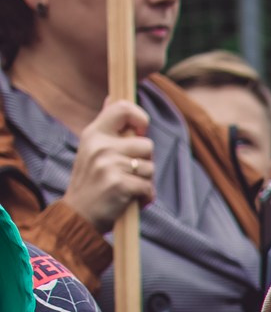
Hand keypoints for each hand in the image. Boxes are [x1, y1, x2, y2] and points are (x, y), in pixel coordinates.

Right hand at [62, 99, 154, 235]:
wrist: (78, 216)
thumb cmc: (91, 182)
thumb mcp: (91, 148)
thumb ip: (106, 124)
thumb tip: (113, 95)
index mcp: (94, 133)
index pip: (123, 108)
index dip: (140, 118)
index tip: (140, 133)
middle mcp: (100, 145)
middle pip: (147, 144)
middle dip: (145, 162)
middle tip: (129, 174)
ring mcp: (109, 165)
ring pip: (150, 167)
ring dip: (145, 182)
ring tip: (126, 189)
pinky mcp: (119, 184)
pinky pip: (148, 187)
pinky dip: (145, 198)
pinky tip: (130, 201)